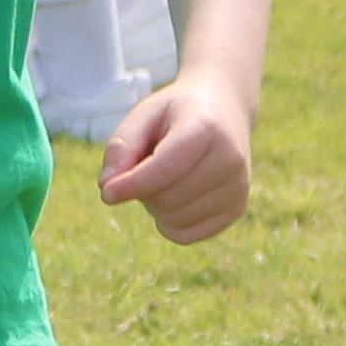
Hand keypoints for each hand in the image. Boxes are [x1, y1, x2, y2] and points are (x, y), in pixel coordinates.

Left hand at [98, 69, 252, 243]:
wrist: (224, 109)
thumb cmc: (176, 114)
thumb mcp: (144, 115)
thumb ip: (122, 146)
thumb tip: (107, 188)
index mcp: (206, 129)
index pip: (165, 169)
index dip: (132, 184)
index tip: (107, 193)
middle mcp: (230, 159)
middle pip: (166, 198)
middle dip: (143, 189)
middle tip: (146, 166)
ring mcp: (238, 187)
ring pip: (175, 220)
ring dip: (155, 205)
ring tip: (164, 177)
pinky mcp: (237, 209)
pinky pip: (187, 235)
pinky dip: (169, 223)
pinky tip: (173, 198)